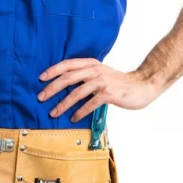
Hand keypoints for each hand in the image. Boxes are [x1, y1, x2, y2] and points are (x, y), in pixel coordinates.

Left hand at [37, 58, 161, 122]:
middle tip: (40, 97)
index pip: (68, 64)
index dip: (53, 70)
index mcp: (91, 63)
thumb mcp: (101, 73)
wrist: (142, 85)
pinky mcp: (108, 94)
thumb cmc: (119, 82)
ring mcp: (102, 82)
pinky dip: (79, 112)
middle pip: (68, 78)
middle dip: (52, 88)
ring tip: (53, 113)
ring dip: (63, 104)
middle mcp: (95, 70)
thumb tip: (66, 84)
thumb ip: (87, 75)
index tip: (40, 78)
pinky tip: (73, 118)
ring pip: (77, 92)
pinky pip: (89, 104)